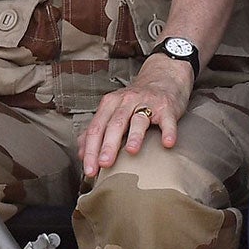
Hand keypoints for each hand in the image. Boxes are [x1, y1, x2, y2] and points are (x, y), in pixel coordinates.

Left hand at [78, 54, 192, 178]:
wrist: (163, 78)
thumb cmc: (135, 100)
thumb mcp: (112, 110)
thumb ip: (96, 130)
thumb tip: (81, 153)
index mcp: (110, 104)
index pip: (96, 128)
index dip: (91, 150)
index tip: (89, 170)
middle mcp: (126, 102)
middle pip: (114, 124)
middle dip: (108, 145)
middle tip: (104, 163)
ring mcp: (147, 104)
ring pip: (138, 120)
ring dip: (135, 136)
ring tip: (131, 151)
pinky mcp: (166, 108)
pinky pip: (167, 120)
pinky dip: (168, 131)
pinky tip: (167, 143)